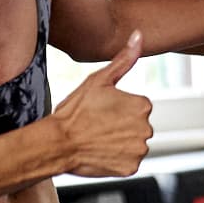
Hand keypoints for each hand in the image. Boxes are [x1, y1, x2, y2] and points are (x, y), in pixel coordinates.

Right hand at [52, 31, 153, 176]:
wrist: (56, 143)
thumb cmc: (74, 111)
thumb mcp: (98, 80)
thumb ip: (124, 59)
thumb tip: (139, 35)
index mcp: (143, 105)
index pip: (137, 108)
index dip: (116, 110)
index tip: (100, 112)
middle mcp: (147, 128)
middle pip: (136, 127)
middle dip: (120, 127)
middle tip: (96, 126)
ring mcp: (139, 150)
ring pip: (132, 144)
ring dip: (118, 143)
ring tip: (97, 139)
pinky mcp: (131, 168)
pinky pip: (127, 162)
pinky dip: (116, 159)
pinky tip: (100, 152)